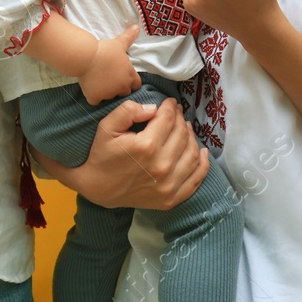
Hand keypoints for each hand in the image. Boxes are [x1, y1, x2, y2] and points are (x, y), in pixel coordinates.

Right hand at [38, 98, 206, 209]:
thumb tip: (153, 108)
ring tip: (185, 128)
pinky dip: (203, 163)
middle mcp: (161, 166)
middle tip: (177, 112)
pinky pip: (196, 178)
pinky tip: (202, 151)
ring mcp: (169, 185)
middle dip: (181, 119)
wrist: (98, 189)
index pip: (168, 119)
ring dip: (192, 136)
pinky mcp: (172, 198)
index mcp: (146, 146)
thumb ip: (128, 110)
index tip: (170, 102)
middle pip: (182, 134)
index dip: (171, 107)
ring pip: (192, 153)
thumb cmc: (102, 155)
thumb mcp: (106, 126)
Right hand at [78, 26, 140, 105]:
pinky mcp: (96, 97)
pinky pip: (96, 101)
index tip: (120, 76)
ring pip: (110, 98)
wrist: (86, 56)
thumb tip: (137, 26)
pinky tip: (90, 88)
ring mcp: (109, 94)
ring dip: (106, 93)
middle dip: (119, 88)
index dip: (129, 81)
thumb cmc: (104, 49)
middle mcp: (122, 87)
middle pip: (124, 93)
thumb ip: (129, 37)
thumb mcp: (119, 43)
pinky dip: (93, 96)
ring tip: (98, 81)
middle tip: (109, 79)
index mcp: (130, 75)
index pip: (136, 85)